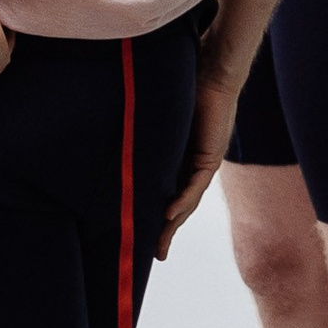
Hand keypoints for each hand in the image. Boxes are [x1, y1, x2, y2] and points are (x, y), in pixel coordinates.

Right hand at [157, 66, 239, 252]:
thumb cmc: (186, 87)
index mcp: (181, 160)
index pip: (169, 194)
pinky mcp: (209, 156)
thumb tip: (115, 126)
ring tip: (160, 244)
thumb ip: (146, 128)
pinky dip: (181, 200)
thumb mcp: (161, 117)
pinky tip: (169, 214)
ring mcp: (203, 163)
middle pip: (180, 207)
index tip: (145, 234)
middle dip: (167, 232)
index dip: (159, 217)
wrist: (212, 73)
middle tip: (155, 254)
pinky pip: (194, 184)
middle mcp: (194, 166)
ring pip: (187, 202)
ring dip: (174, 224)